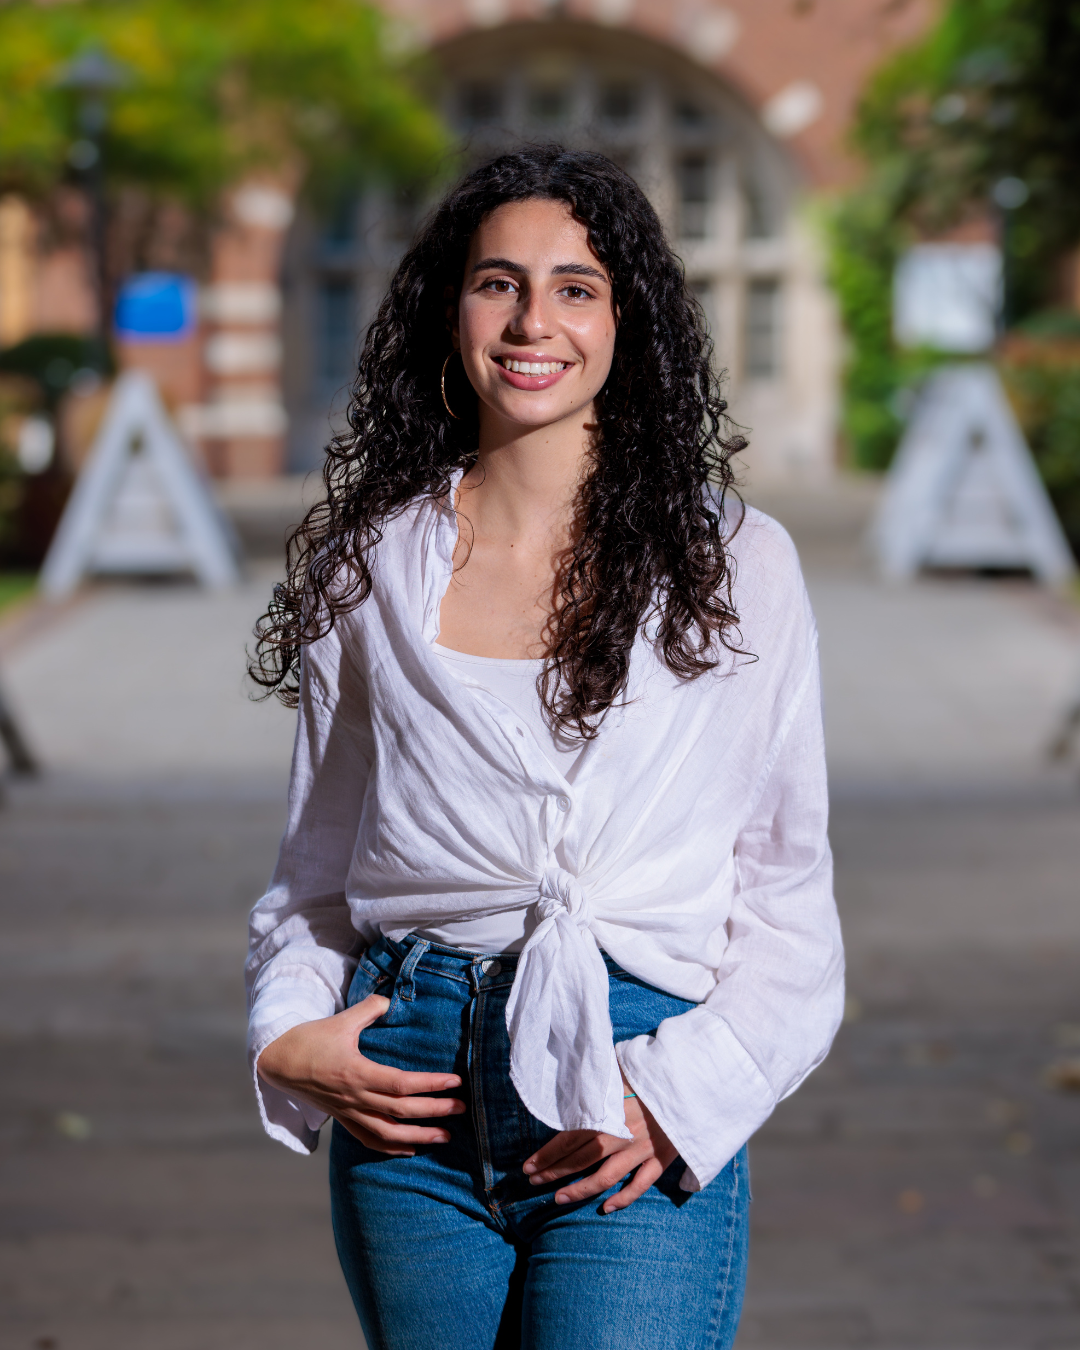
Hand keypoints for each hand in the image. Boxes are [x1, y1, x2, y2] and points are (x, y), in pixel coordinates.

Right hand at [257, 994, 464, 1155]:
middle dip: (434, 1112)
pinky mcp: (343, 1119)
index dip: (430, 1085)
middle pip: (401, 1110)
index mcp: (356, 1072)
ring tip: (445, 1136)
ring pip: (388, 1133)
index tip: (454, 1082)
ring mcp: (349, 1112)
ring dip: (419, 1136)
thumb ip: (369, 1008)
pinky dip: (392, 1147)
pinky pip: (369, 1139)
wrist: (279, 1063)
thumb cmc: (311, 1039)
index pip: (401, 1084)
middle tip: (462, 1109)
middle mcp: (355, 1097)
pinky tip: (412, 1147)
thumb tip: (390, 1000)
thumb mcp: (341, 1020)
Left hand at [521, 1075, 676, 1212]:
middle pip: (580, 1159)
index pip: (569, 1138)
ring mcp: (640, 1150)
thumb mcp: (621, 1070)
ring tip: (559, 1198)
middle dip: (553, 1172)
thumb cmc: (654, 1072)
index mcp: (607, 1112)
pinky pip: (640, 1185)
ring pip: (604, 1178)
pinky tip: (606, 1207)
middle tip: (533, 1182)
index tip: (528, 1166)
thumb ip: (598, 1080)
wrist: (692, 1082)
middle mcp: (620, 1134)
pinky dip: (623, 1199)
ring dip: (579, 1190)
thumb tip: (574, 1075)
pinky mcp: (660, 1159)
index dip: (546, 1154)